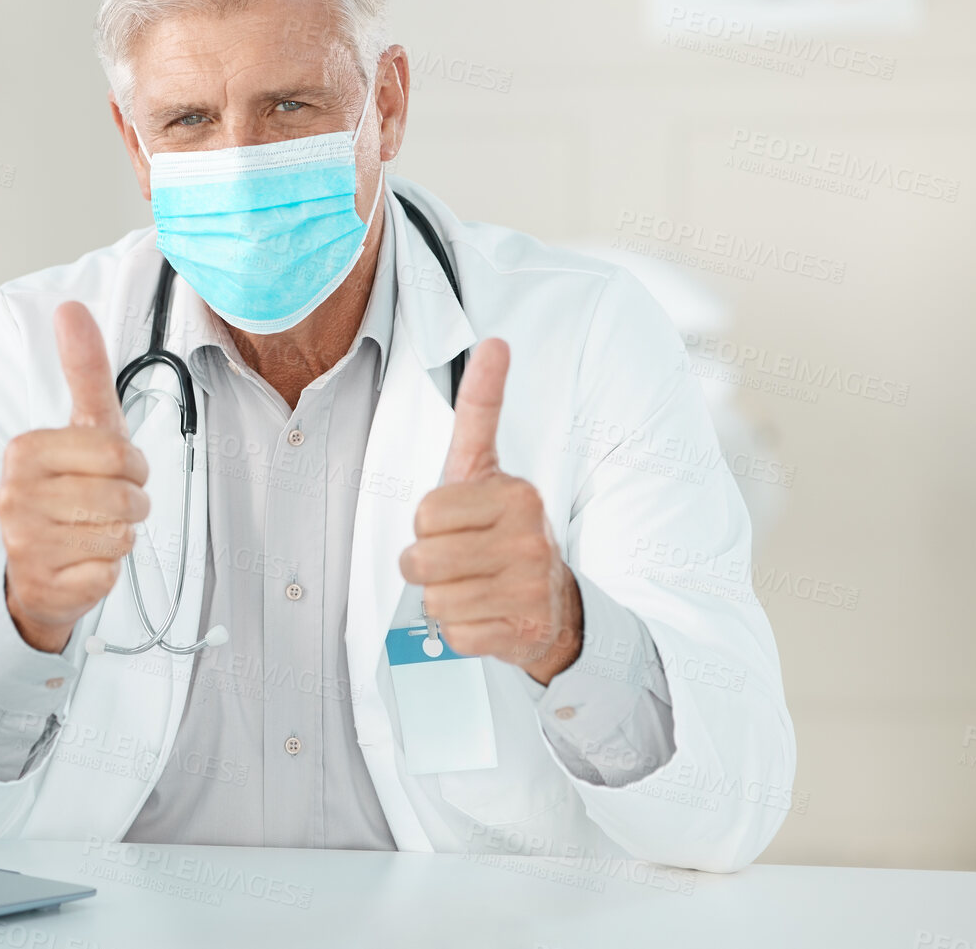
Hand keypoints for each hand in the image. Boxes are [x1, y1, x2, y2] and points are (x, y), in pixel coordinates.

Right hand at [0, 302, 149, 652]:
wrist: (38, 572)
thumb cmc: (68, 490)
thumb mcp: (82, 428)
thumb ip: (83, 368)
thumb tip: (70, 306)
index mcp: (24, 450)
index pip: (116, 453)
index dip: (132, 466)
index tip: (116, 473)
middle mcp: (14, 495)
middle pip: (122, 496)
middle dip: (132, 504)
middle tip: (108, 506)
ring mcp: (24, 544)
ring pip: (119, 535)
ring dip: (121, 536)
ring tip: (94, 532)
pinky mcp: (42, 586)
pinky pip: (108, 573)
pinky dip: (108, 570)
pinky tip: (83, 563)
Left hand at [397, 339, 581, 683]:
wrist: (554, 604)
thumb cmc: (503, 528)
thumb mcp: (485, 466)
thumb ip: (482, 406)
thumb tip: (495, 341)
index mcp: (516, 494)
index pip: (425, 513)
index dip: (428, 523)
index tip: (457, 521)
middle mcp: (528, 539)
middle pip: (421, 559)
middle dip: (427, 563)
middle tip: (460, 559)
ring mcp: (528, 588)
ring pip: (433, 598)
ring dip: (442, 597)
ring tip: (474, 585)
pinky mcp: (521, 631)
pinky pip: (453, 633)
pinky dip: (459, 630)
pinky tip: (487, 614)